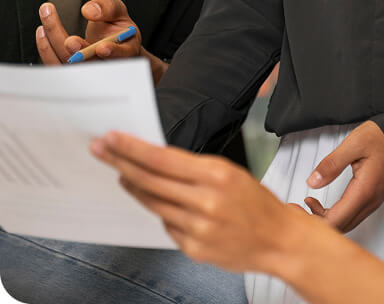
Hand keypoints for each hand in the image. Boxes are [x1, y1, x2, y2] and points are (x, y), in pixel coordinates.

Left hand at [35, 0, 165, 81]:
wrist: (112, 43)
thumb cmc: (117, 28)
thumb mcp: (119, 12)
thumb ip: (108, 7)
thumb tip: (89, 11)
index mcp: (125, 50)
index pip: (121, 56)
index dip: (113, 53)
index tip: (102, 47)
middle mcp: (104, 64)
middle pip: (91, 63)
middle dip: (78, 52)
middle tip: (70, 40)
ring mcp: (84, 69)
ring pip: (68, 64)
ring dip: (55, 43)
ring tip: (47, 18)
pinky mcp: (68, 70)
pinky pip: (54, 63)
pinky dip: (46, 47)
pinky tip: (42, 31)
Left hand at [91, 132, 301, 272]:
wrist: (278, 239)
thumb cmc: (256, 202)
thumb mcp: (230, 172)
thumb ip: (193, 168)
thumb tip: (156, 159)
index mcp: (216, 174)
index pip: (162, 158)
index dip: (132, 148)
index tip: (112, 139)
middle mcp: (205, 201)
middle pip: (150, 180)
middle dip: (121, 162)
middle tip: (101, 150)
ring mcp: (197, 228)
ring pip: (153, 203)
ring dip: (134, 187)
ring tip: (122, 174)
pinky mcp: (193, 248)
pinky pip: (167, 225)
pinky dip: (161, 212)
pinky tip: (162, 204)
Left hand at [304, 120, 383, 232]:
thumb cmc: (381, 138)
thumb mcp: (353, 144)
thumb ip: (331, 164)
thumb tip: (313, 182)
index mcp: (364, 190)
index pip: (336, 220)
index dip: (313, 220)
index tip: (298, 210)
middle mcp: (370, 201)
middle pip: (340, 227)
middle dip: (317, 222)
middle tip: (298, 209)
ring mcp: (372, 202)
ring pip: (345, 223)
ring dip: (325, 218)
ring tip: (308, 204)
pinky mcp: (371, 199)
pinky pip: (351, 215)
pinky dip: (334, 213)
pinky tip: (322, 203)